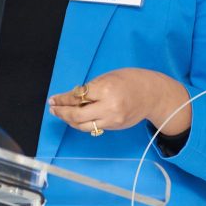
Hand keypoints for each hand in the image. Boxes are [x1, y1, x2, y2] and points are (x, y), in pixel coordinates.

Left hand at [47, 68, 190, 135]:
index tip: (53, 99)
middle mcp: (108, 107)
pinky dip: (82, 123)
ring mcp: (112, 120)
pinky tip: (76, 118)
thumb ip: (91, 88)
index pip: (77, 97)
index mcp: (106, 89)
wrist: (153, 94)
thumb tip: (71, 98)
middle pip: (77, 115)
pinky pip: (94, 128)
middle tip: (53, 108)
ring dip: (69, 121)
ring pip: (83, 126)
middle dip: (62, 112)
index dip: (62, 99)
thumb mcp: (108, 77)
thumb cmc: (130, 80)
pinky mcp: (115, 127)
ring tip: (61, 114)